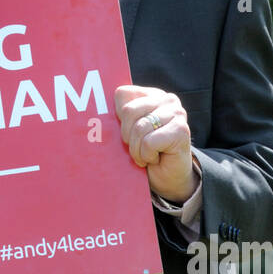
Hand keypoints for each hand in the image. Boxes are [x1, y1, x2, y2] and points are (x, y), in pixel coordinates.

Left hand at [114, 85, 196, 201]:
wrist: (169, 180)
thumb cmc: (145, 154)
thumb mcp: (129, 131)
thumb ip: (119, 116)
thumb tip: (91, 111)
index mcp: (152, 95)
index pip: (122, 94)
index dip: (119, 118)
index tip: (128, 132)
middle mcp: (167, 99)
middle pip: (128, 111)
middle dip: (127, 136)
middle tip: (137, 148)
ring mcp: (177, 113)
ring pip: (139, 128)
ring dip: (137, 150)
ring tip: (146, 155)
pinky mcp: (181, 130)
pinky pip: (149, 142)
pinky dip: (147, 156)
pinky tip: (156, 158)